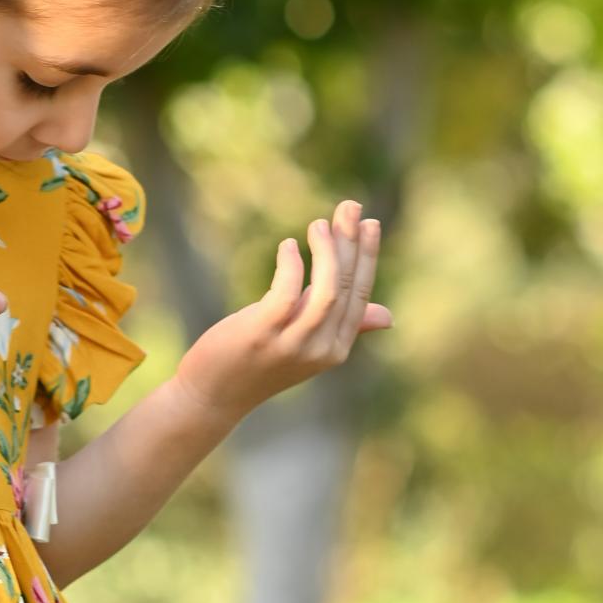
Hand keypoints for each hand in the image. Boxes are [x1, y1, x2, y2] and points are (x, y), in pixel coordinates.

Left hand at [173, 200, 391, 417]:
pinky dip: (291, 265)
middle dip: (351, 243)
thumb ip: (343, 324)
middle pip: (345, 287)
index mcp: (336, 348)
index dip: (367, 257)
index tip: (368, 223)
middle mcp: (321, 349)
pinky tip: (288, 246)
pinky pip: (286, 292)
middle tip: (350, 207)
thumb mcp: (305, 342)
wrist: (214, 395)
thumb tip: (388, 317)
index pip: (360, 296)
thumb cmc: (259, 362)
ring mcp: (293, 344)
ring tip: (318, 224)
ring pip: (326, 290)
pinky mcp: (263, 335)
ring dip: (326, 252)